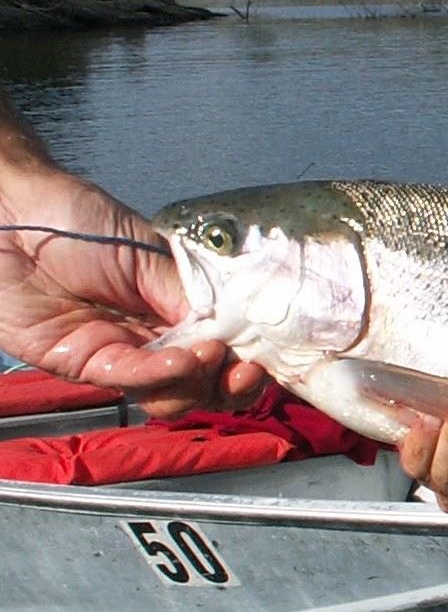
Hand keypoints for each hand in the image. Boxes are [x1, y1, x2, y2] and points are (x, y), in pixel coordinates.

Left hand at [0, 161, 266, 414]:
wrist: (14, 219)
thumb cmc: (80, 222)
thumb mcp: (149, 252)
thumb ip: (186, 294)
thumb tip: (229, 329)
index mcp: (174, 304)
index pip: (219, 344)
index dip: (242, 360)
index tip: (258, 359)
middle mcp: (150, 334)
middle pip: (198, 381)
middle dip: (225, 383)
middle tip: (241, 370)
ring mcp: (116, 351)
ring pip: (166, 391)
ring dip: (193, 381)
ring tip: (205, 357)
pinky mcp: (79, 362)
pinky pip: (125, 379)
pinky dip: (156, 374)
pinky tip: (178, 360)